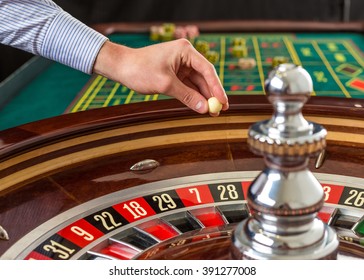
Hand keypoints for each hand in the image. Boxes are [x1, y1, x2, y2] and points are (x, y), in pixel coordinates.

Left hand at [93, 39, 228, 114]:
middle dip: (212, 94)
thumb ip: (186, 96)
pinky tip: (201, 106)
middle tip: (220, 110)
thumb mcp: (165, 84)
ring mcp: (180, 65)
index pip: (207, 70)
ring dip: (204, 97)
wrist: (121, 67)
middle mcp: (185, 56)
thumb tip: (204, 108)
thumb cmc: (140, 70)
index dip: (217, 87)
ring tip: (212, 112)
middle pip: (205, 77)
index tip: (223, 102)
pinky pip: (188, 86)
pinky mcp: (175, 74)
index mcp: (185, 51)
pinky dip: (194, 96)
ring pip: (197, 83)